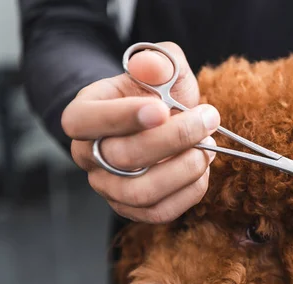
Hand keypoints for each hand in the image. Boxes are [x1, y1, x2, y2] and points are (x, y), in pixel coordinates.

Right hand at [62, 42, 219, 223]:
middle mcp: (88, 156)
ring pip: (141, 192)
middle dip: (174, 138)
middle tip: (208, 119)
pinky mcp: (133, 209)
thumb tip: (151, 67)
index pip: (83, 121)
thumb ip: (157, 62)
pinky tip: (203, 169)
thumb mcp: (160, 68)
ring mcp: (109, 187)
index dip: (121, 117)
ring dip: (185, 169)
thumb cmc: (156, 94)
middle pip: (122, 158)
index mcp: (84, 114)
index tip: (162, 108)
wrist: (162, 122)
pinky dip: (190, 192)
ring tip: (208, 146)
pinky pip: (159, 212)